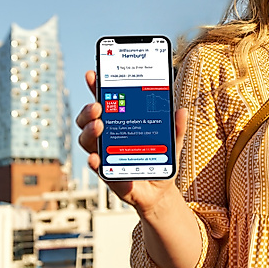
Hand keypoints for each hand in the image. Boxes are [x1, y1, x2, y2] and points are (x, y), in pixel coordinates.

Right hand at [75, 70, 188, 215]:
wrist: (159, 192)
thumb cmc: (160, 162)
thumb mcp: (173, 142)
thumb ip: (177, 128)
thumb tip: (181, 111)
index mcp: (120, 124)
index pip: (104, 102)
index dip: (96, 88)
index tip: (93, 75)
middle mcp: (108, 138)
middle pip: (88, 120)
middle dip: (88, 110)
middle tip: (98, 106)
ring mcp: (105, 155)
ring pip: (86, 140)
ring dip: (89, 131)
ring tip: (99, 125)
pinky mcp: (108, 173)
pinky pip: (97, 167)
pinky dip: (94, 162)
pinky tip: (96, 158)